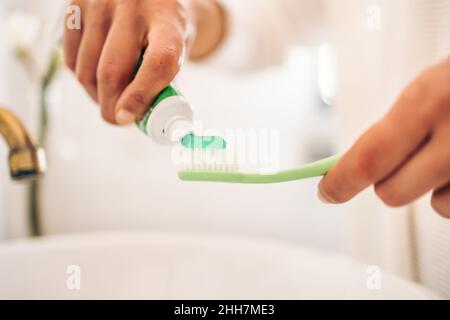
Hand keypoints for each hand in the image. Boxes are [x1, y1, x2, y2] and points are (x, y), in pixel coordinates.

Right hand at [64, 0, 224, 124]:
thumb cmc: (167, 28)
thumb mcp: (179, 48)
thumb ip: (162, 80)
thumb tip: (135, 117)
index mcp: (169, 19)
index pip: (158, 62)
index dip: (142, 96)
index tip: (128, 118)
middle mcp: (133, 5)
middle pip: (113, 72)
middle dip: (112, 107)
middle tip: (118, 119)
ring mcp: (100, 3)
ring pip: (87, 70)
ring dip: (96, 96)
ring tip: (110, 99)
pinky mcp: (76, 6)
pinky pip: (70, 59)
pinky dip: (82, 78)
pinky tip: (96, 78)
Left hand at [318, 58, 449, 217]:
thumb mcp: (432, 87)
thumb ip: (397, 127)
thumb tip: (350, 169)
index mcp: (431, 100)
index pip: (368, 158)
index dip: (339, 182)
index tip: (326, 192)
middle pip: (392, 193)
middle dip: (386, 182)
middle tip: (399, 162)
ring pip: (434, 205)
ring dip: (432, 186)